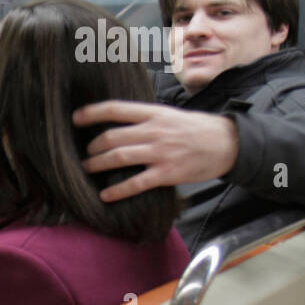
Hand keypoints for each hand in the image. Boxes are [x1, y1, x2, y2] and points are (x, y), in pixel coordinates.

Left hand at [72, 101, 239, 200]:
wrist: (229, 143)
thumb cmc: (197, 129)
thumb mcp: (170, 115)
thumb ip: (145, 119)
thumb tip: (118, 122)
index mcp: (154, 113)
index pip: (116, 109)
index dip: (92, 112)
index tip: (75, 118)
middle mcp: (154, 131)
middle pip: (111, 136)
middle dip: (92, 146)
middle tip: (84, 153)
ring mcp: (160, 152)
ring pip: (118, 157)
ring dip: (97, 164)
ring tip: (87, 168)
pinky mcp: (167, 173)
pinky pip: (136, 183)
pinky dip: (117, 190)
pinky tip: (105, 195)